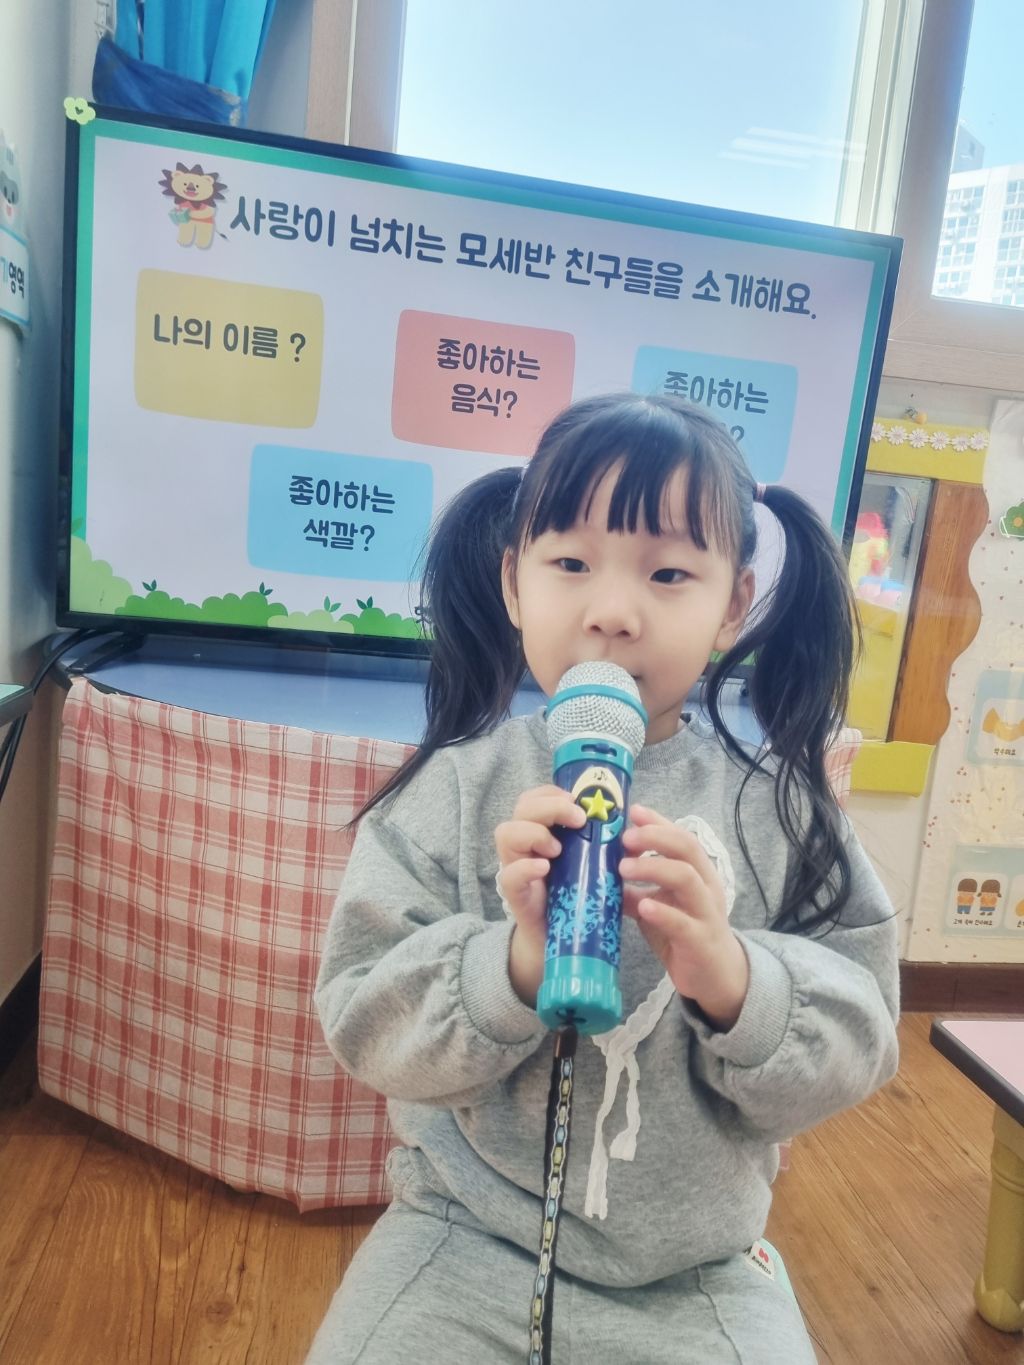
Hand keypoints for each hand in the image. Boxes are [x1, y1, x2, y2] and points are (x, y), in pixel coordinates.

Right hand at [494, 786, 585, 1006]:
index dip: (551, 792)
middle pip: (521, 808)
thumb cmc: (576, 896)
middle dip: (550, 806)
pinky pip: (509, 876)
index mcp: (540, 832)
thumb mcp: (590, 864)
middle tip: (578, 819)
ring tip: (558, 850)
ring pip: (506, 834)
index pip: (533, 798)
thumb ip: (601, 844)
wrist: (561, 940)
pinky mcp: (515, 896)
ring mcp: (515, 869)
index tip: (577, 800)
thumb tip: (629, 827)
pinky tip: (545, 868)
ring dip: (535, 833)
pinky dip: (526, 868)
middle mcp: (523, 846)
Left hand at [618, 805, 749, 1030]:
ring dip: (653, 867)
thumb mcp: (657, 906)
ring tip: (624, 868)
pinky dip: (661, 911)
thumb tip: (599, 874)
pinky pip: (682, 922)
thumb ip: (635, 890)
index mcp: (698, 873)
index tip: (633, 812)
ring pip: (686, 878)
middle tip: (625, 838)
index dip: (658, 822)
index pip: (681, 837)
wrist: (716, 976)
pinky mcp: (700, 940)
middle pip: (687, 848)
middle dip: (655, 837)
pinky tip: (642, 906)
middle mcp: (706, 886)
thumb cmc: (684, 934)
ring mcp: (706, 912)